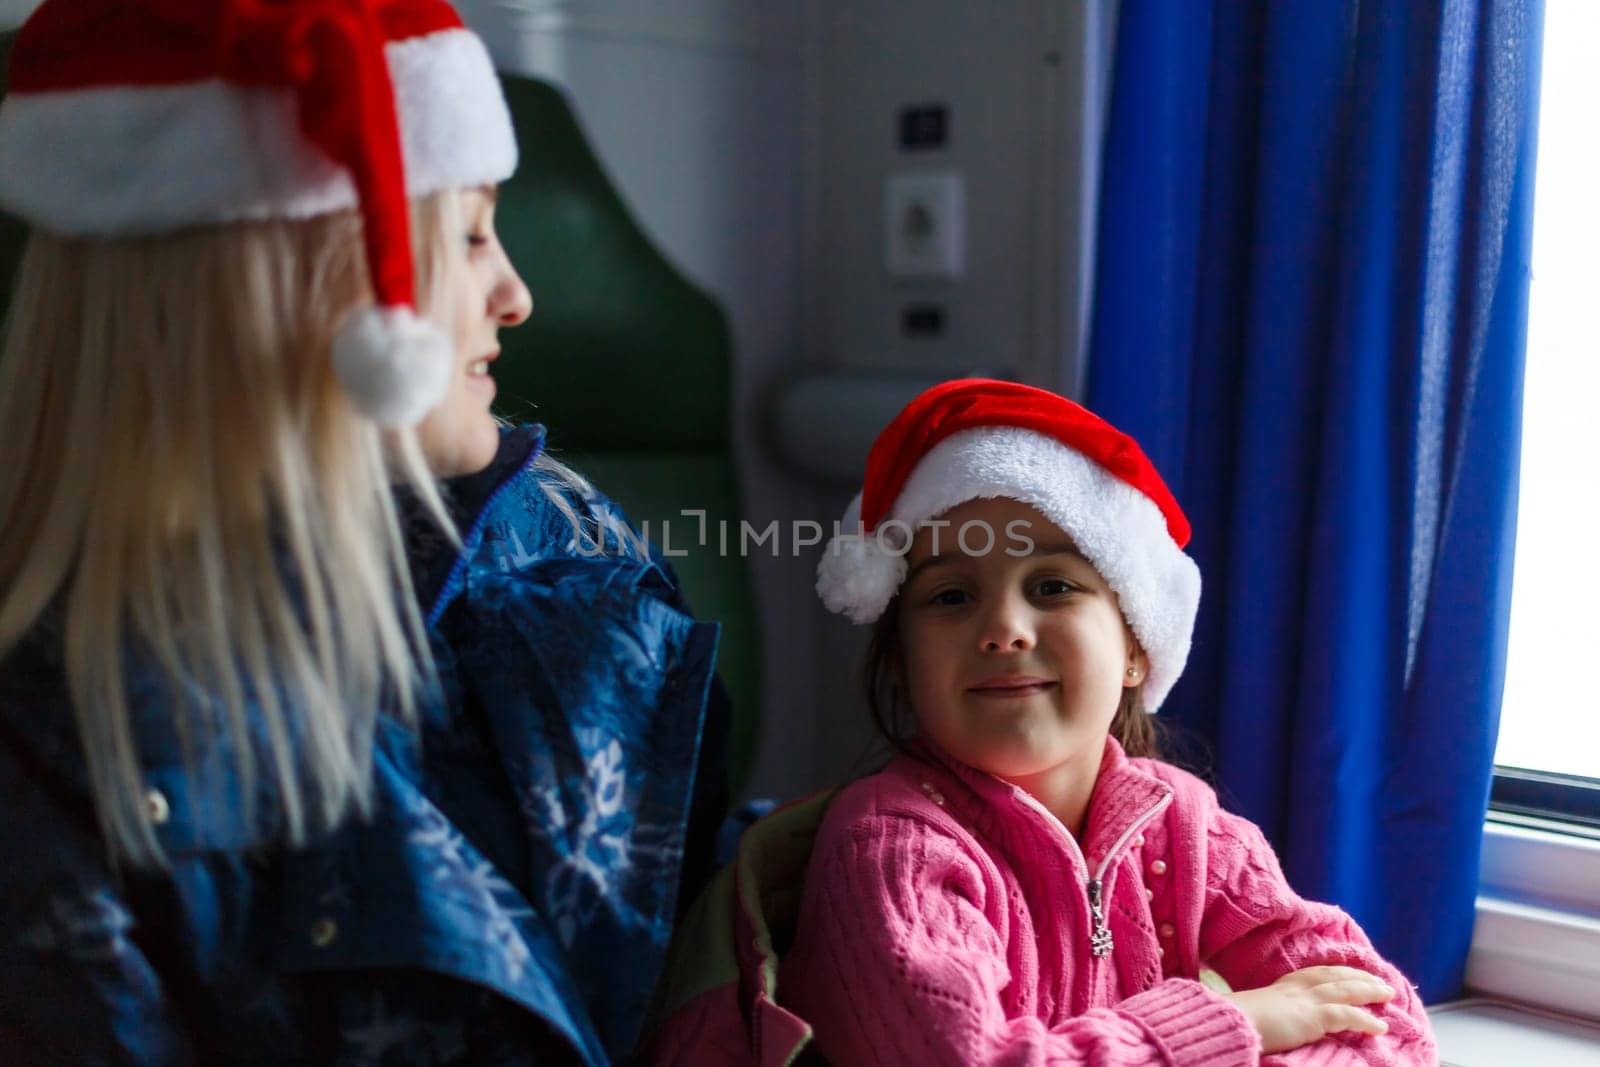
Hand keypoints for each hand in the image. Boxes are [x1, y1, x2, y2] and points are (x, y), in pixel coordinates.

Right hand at [1222, 965, 1393, 1053]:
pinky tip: (1380, 1027)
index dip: (1339, 972)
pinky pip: (1347, 1015)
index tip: (1354, 973)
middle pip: (1335, 976)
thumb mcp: (1259, 1010)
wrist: (1231, 1023)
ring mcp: (1305, 999)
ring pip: (1346, 990)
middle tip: (1381, 981)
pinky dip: (1366, 1019)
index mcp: (1283, 984)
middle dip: (1360, 977)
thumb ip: (1275, 1010)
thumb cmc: (1238, 1020)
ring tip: (1388, 994)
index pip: (1317, 973)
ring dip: (1369, 990)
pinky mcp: (1312, 1016)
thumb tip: (1281, 1019)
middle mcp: (1297, 986)